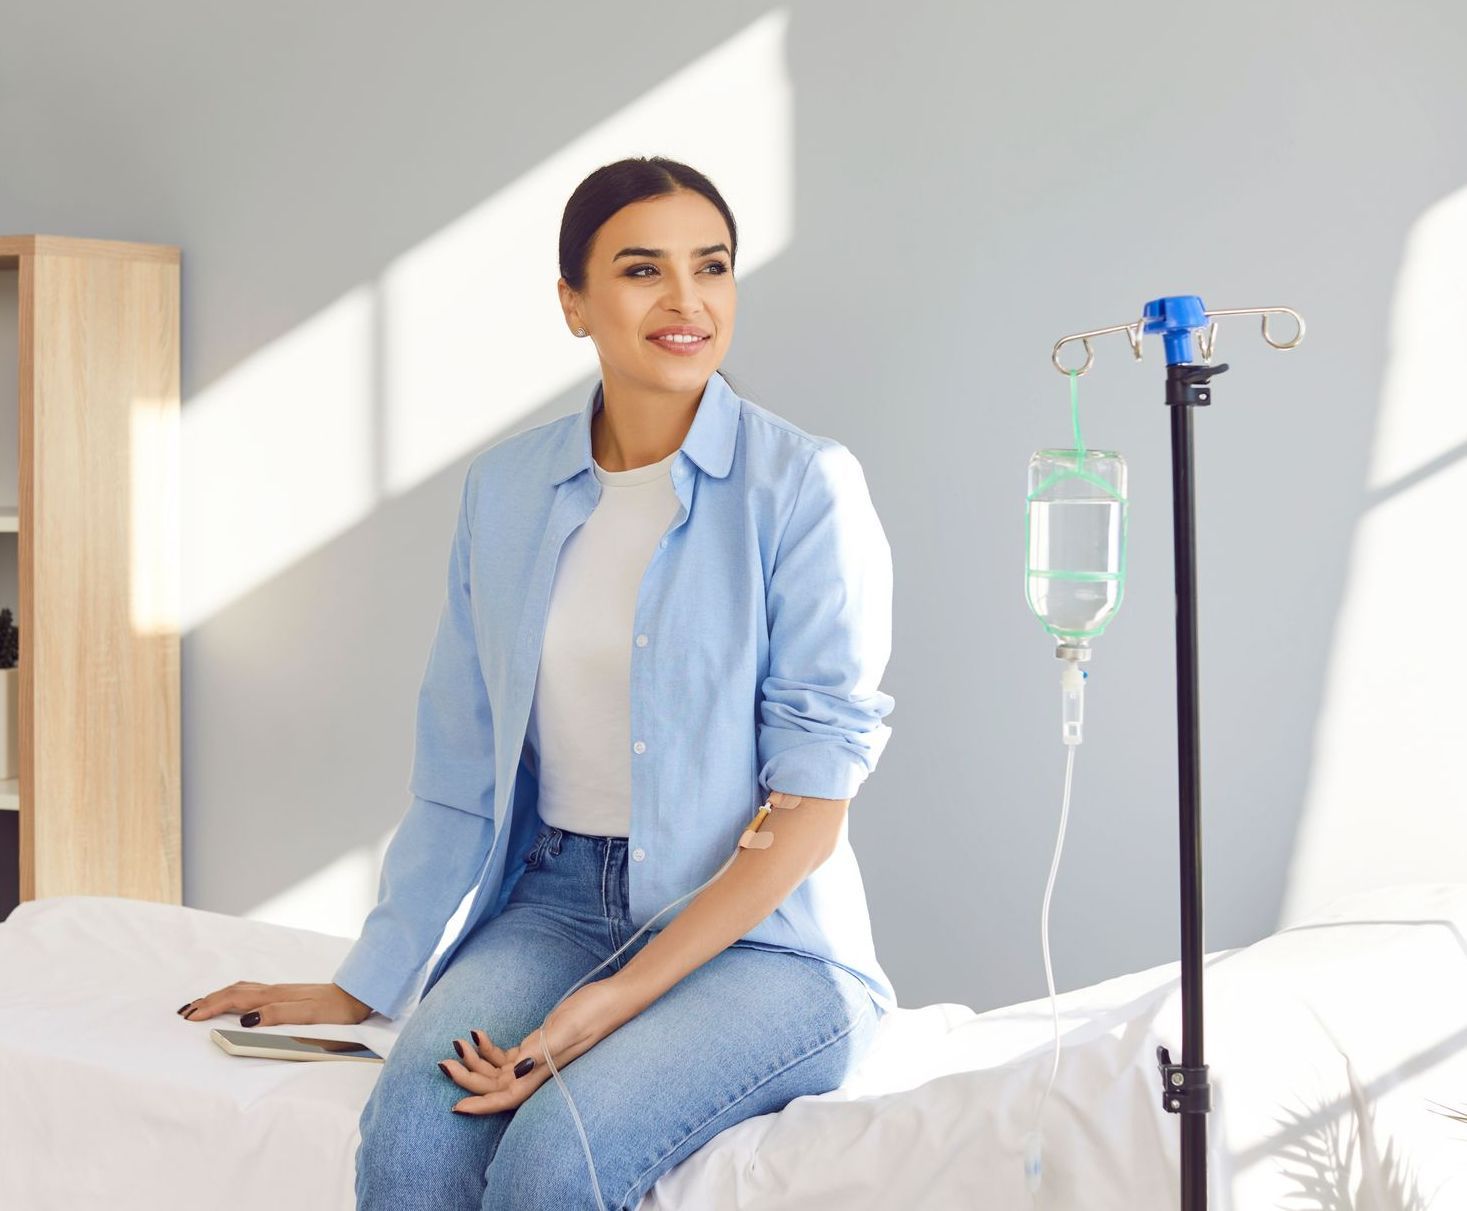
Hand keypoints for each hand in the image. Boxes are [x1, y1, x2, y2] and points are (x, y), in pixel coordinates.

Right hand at [176, 981, 372, 1026]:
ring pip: (241, 989)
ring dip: (219, 996)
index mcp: (275, 997)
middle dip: (208, 1001)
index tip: (190, 1017)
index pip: (235, 1000)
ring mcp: (280, 991)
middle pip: (233, 992)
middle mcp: (274, 991)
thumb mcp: (309, 1016)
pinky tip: (235, 1000)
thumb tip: (247, 1019)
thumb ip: (278, 1015)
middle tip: (185, 1012)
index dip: (211, 1008)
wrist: (358, 996)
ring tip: (202, 1004)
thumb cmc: (336, 1010)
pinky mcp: (287, 995)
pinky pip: (252, 991)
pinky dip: (234, 995)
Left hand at [440, 978, 635, 1115]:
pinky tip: (478, 1034)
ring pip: (497, 1071)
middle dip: (468, 1078)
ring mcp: (537, 1059)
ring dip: (475, 1062)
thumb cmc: (594, 1012)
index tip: (456, 1107)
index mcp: (544, 1072)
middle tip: (444, 1062)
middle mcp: (537, 1071)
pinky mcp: (538, 1045)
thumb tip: (515, 1071)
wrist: (612, 997)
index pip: (507, 1097)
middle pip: (496, 1086)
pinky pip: (506, 1056)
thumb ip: (543, 1050)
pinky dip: (488, 1049)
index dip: (482, 1104)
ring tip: (457, 1043)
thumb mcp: (567, 1028)